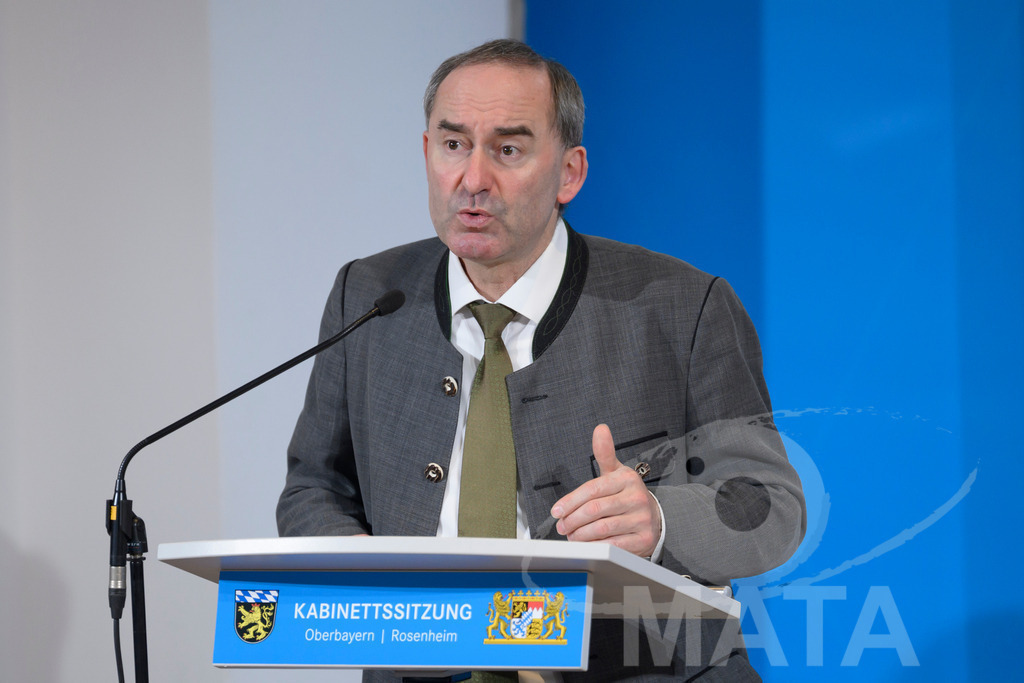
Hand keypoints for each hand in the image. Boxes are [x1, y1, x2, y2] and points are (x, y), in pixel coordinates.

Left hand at [550, 424, 662, 556]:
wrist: (654, 517)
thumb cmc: (627, 494)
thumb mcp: (616, 472)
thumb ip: (605, 453)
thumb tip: (600, 429)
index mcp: (627, 478)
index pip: (593, 489)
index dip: (571, 500)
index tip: (556, 510)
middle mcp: (637, 497)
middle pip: (595, 509)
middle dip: (572, 520)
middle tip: (562, 526)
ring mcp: (642, 519)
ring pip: (602, 528)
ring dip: (580, 534)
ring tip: (571, 535)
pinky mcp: (643, 539)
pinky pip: (613, 544)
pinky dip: (595, 546)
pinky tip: (588, 544)